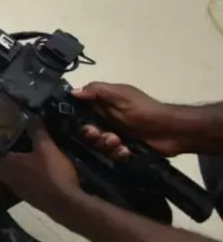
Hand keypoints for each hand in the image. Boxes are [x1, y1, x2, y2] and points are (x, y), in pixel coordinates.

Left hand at [0, 124, 84, 216]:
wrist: (68, 205)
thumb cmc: (52, 173)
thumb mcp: (46, 147)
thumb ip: (37, 131)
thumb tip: (32, 117)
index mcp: (5, 165)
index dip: (6, 142)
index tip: (17, 136)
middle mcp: (8, 179)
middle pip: (10, 163)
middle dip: (20, 156)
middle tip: (33, 147)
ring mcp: (20, 192)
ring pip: (21, 175)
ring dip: (30, 168)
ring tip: (45, 159)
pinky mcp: (34, 201)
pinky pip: (33, 185)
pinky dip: (39, 179)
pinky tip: (52, 174)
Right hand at [75, 83, 189, 157]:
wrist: (173, 131)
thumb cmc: (146, 110)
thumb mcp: (121, 95)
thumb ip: (97, 91)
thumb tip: (73, 92)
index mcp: (103, 105)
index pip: (80, 110)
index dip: (75, 117)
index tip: (79, 122)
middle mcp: (106, 120)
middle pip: (86, 131)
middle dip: (91, 134)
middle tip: (99, 134)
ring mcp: (115, 136)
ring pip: (98, 145)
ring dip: (106, 145)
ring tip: (118, 143)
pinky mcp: (124, 150)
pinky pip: (112, 155)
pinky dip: (118, 154)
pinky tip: (126, 151)